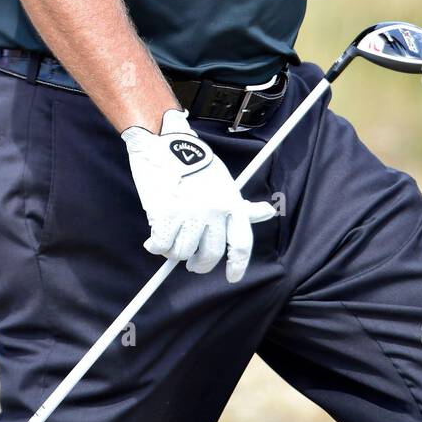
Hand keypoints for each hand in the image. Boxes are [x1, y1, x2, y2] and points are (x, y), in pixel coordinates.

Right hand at [121, 108, 276, 283]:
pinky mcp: (167, 214)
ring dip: (173, 251)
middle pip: (210, 254)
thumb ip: (243, 206)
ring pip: (182, 253)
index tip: (232, 277)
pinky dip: (155, 245)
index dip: (238, 265)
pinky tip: (153, 238)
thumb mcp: (225, 183)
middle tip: (190, 261)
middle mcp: (214, 211)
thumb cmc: (196, 164)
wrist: (165, 144)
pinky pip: (162, 246)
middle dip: (199, 263)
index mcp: (232, 204)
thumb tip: (268, 213)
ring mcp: (191, 214)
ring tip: (169, 238)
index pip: (242, 243)